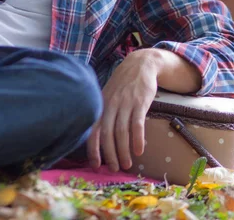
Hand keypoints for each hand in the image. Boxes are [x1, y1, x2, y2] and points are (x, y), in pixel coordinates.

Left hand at [86, 50, 157, 172]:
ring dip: (123, 151)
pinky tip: (139, 150)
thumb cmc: (122, 84)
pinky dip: (138, 139)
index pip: (93, 130)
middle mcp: (111, 105)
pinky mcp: (140, 102)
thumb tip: (96, 138)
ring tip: (127, 164)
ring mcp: (125, 103)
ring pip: (122, 132)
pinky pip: (137, 124)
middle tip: (114, 169)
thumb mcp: (108, 95)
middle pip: (107, 134)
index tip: (96, 165)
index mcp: (101, 105)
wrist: (140, 64)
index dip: (93, 149)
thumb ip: (103, 113)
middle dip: (109, 154)